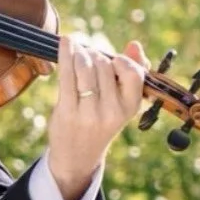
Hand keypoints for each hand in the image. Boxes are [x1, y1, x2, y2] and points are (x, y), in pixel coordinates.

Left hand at [46, 31, 148, 199]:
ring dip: (80, 53)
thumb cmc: (101, 122)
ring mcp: (88, 113)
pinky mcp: (67, 112)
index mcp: (130, 107)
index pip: (133, 73)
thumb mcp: (122, 104)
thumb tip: (134, 45)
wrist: (77, 157)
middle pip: (104, 66)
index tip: (112, 59)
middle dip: (95, 55)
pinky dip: (65, 55)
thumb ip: (132, 73)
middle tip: (88, 54)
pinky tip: (65, 43)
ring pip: (85, 68)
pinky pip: (66, 75)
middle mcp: (111, 112)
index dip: (122, 60)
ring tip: (77, 52)